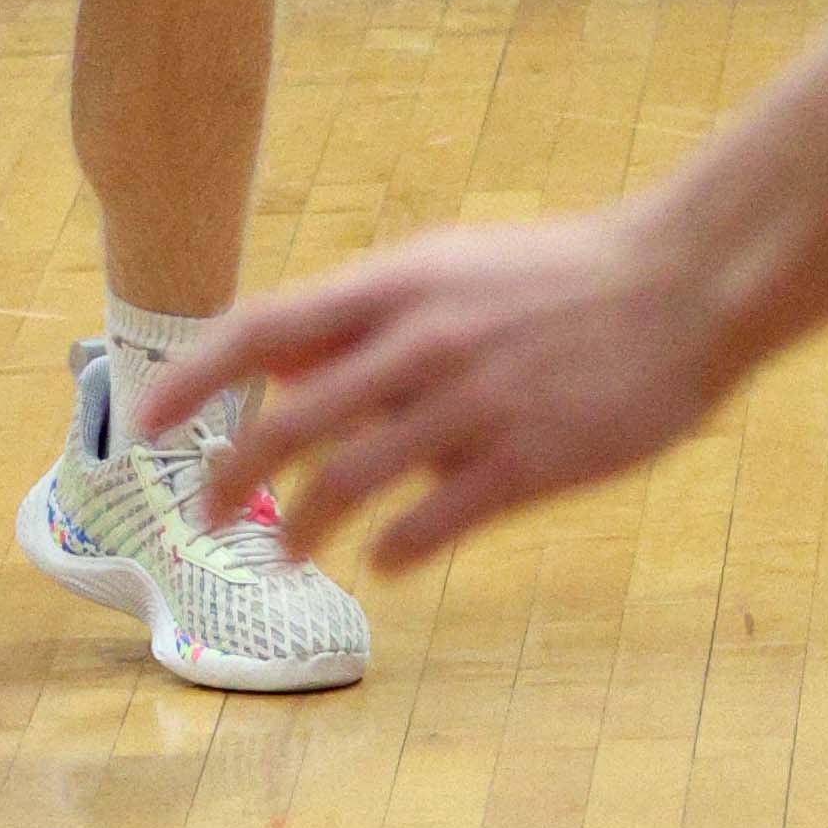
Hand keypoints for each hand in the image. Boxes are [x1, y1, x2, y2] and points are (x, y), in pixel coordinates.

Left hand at [131, 206, 737, 573]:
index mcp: (395, 285)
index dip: (195, 380)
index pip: (261, 329)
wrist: (682, 285)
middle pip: (290, 421)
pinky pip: (432, 521)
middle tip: (207, 512)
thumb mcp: (448, 268)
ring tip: (289, 550)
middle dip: (232, 475)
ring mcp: (473, 404)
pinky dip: (392, 547)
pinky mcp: (527, 461)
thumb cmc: (559, 277)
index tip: (145, 422)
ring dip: (305, 527)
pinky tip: (383, 560)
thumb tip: (277, 362)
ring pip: (350, 481)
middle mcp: (420, 342)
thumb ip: (364, 316)